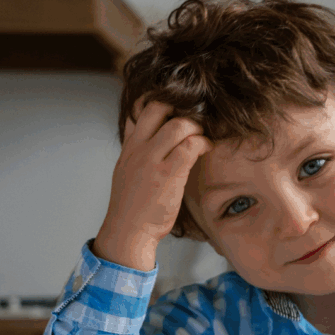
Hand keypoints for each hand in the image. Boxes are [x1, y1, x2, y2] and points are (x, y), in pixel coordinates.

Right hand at [103, 95, 212, 247]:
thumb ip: (139, 151)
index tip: (177, 109)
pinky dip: (203, 142)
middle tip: (193, 122)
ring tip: (202, 137)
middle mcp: (138, 148)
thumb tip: (153, 138)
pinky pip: (190, 146)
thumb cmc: (132, 206)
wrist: (128, 231)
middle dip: (180, 109)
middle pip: (158, 107)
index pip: (140, 108)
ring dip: (196, 126)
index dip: (161, 102)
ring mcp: (153, 160)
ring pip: (178, 124)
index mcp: (129, 146)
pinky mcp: (169, 174)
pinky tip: (207, 148)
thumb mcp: (127, 171)